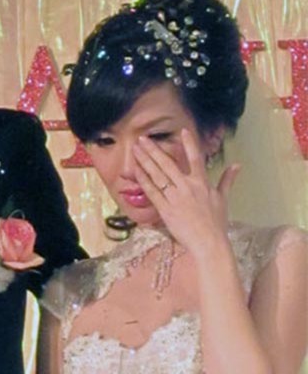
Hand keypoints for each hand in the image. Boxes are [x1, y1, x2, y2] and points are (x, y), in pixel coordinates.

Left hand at [133, 130, 239, 257]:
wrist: (208, 243)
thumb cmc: (216, 223)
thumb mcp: (222, 199)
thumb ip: (227, 180)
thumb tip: (237, 165)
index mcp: (202, 183)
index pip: (195, 158)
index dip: (189, 144)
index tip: (182, 131)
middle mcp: (187, 186)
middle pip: (168, 163)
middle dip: (154, 150)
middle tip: (142, 138)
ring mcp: (175, 197)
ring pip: (157, 174)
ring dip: (145, 160)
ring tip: (136, 149)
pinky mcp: (165, 208)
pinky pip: (152, 191)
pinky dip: (143, 179)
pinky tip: (136, 170)